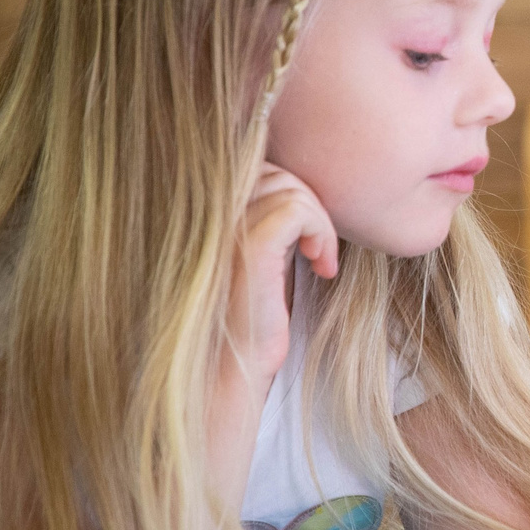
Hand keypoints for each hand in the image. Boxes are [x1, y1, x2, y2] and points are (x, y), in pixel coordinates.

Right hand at [228, 163, 337, 385]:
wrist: (233, 364)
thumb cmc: (254, 313)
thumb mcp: (265, 254)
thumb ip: (270, 214)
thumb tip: (303, 186)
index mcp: (208, 209)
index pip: (259, 165)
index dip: (293, 192)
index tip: (308, 237)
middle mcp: (208, 212)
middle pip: (277, 170)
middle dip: (310, 205)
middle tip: (320, 249)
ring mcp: (225, 227)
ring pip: (292, 187)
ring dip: (321, 222)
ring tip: (321, 260)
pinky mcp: (248, 246)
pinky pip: (298, 210)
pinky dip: (322, 233)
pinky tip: (322, 268)